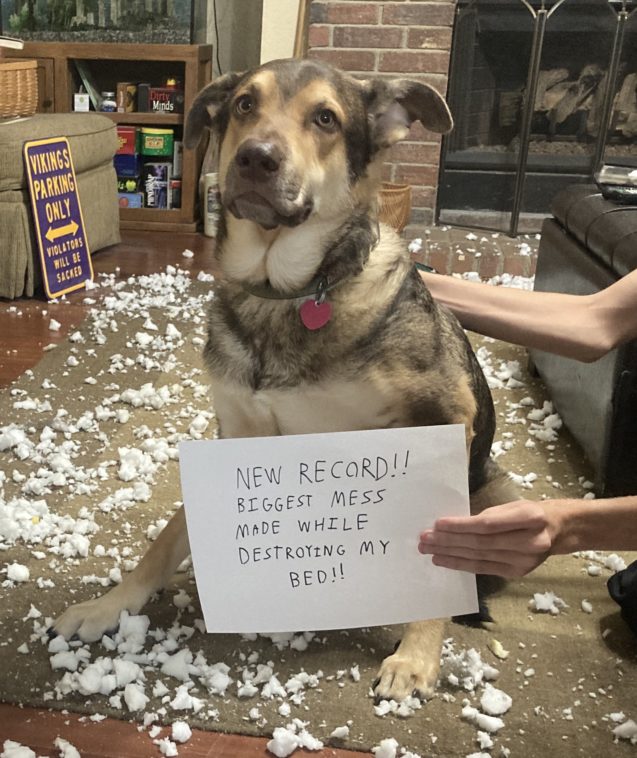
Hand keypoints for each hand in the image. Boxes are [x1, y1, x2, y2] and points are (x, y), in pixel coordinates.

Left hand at [418, 500, 561, 577]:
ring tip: (428, 550)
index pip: (488, 524)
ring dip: (450, 554)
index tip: (438, 523)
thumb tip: (454, 526)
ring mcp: (524, 561)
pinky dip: (461, 564)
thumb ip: (489, 516)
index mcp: (530, 516)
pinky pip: (483, 568)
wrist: (557, 530)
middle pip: (481, 542)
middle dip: (449, 541)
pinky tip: (444, 560)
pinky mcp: (517, 572)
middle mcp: (529, 541)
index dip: (461, 525)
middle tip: (425, 539)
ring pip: (479, 557)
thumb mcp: (513, 505)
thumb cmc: (529, 513)